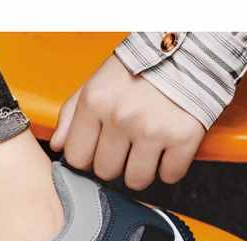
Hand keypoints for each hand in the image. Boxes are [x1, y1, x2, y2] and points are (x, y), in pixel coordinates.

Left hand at [50, 54, 205, 190]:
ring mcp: (152, 130)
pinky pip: (169, 176)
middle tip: (128, 146)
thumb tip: (59, 145)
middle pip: (106, 172)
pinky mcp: (182, 138)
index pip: (77, 158)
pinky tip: (169, 149)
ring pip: (136, 181)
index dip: (88, 158)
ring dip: (142, 171)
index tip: (100, 150)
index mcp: (95, 102)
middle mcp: (121, 117)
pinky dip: (170, 168)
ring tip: (148, 150)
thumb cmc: (140, 70)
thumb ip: (72, 113)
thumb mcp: (98, 82)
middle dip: (116, 164)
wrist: (187, 53)